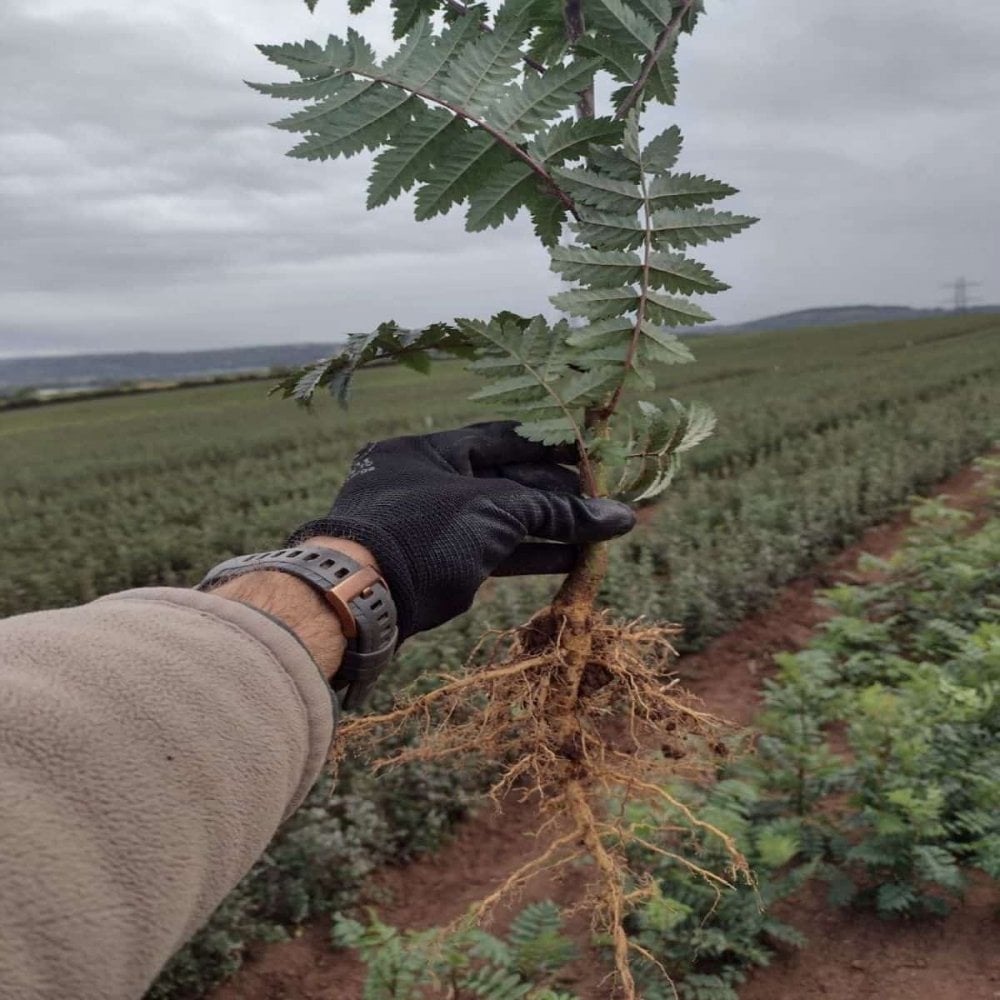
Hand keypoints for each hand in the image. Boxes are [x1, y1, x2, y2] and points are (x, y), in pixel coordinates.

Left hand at [288, 422, 634, 640]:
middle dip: (561, 494)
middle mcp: (432, 480)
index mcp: (432, 449)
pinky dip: (532, 554)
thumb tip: (621, 517)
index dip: (554, 445)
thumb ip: (557, 511)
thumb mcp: (494, 511)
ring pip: (505, 519)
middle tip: (609, 502)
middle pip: (509, 480)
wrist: (362, 598)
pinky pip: (495, 551)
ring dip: (553, 527)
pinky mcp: (441, 564)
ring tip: (602, 534)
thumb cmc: (424, 532)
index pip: (505, 438)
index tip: (595, 454)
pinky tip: (573, 560)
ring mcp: (435, 524)